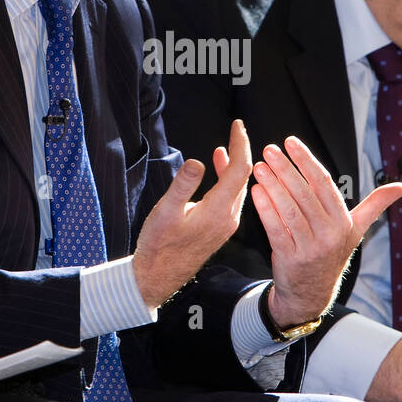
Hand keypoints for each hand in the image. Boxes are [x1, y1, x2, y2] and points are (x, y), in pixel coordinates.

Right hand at [133, 119, 253, 309]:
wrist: (158, 277)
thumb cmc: (158, 246)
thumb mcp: (165, 211)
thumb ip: (183, 185)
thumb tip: (197, 161)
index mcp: (218, 210)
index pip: (240, 169)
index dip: (240, 144)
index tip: (238, 125)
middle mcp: (228, 218)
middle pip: (244, 177)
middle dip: (241, 152)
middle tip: (236, 131)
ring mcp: (225, 226)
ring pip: (238, 190)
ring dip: (234, 167)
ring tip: (224, 149)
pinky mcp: (219, 230)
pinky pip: (231, 200)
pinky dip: (227, 182)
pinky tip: (217, 176)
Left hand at [252, 136, 401, 326]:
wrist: (312, 293)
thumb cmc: (332, 253)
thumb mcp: (356, 230)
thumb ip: (375, 205)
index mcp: (344, 222)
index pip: (324, 183)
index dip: (306, 161)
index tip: (290, 142)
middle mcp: (329, 234)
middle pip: (305, 194)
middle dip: (285, 169)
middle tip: (269, 150)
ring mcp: (310, 248)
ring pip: (289, 210)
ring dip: (272, 186)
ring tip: (260, 168)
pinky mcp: (290, 258)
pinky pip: (276, 229)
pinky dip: (265, 210)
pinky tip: (256, 192)